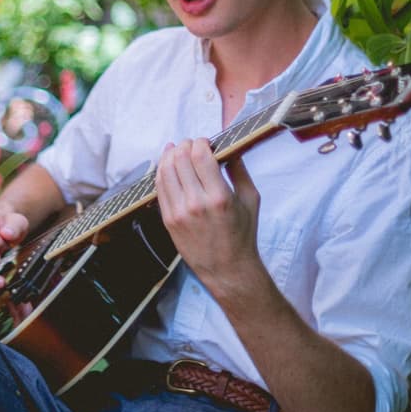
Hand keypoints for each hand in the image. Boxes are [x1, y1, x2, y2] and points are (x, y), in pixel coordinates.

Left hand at [155, 138, 261, 297]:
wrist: (227, 269)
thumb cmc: (242, 234)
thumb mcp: (251, 199)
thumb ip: (240, 170)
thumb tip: (229, 147)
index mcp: (219, 197)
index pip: (200, 157)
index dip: (200, 143)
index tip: (205, 142)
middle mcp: (196, 204)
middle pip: (180, 160)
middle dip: (185, 145)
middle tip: (191, 144)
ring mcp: (179, 213)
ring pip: (165, 171)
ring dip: (170, 155)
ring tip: (177, 150)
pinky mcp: (168, 220)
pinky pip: (159, 187)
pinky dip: (162, 171)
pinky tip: (168, 165)